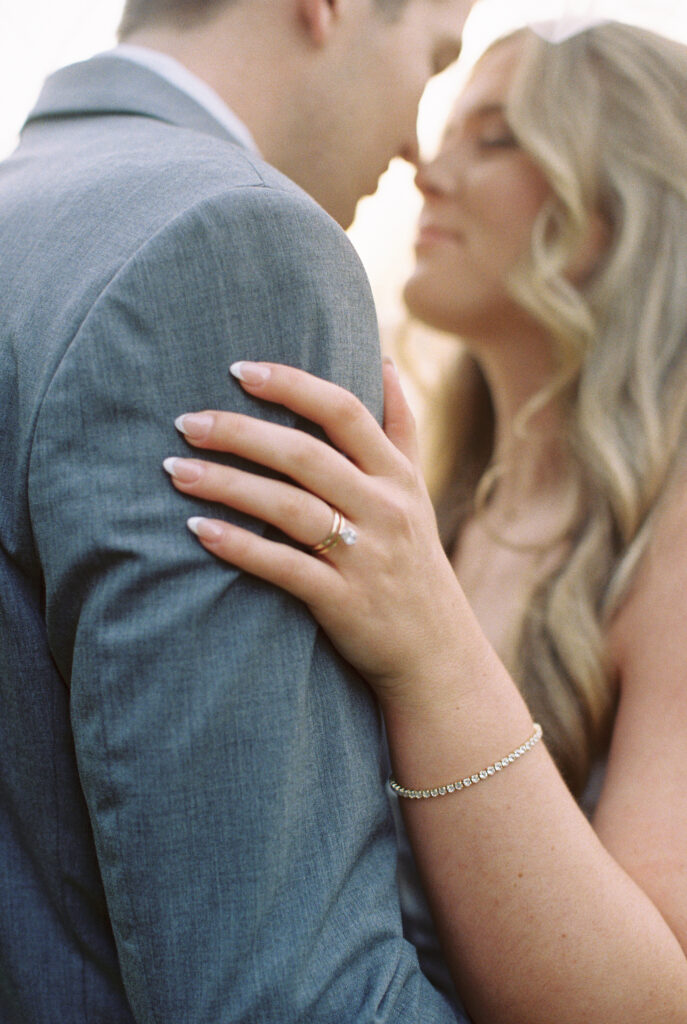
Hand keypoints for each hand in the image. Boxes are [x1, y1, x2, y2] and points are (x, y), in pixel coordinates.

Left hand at [164, 360, 470, 705]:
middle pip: (305, 455)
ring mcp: (366, 557)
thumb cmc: (414, 562)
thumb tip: (387, 363)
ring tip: (176, 471)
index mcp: (397, 475)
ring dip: (228, 485)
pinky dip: (240, 547)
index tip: (238, 370)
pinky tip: (199, 529)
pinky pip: (284, 568)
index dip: (291, 384)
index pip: (344, 412)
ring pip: (289, 508)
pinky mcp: (343, 601)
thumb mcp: (418, 492)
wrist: (437, 652)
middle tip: (185, 422)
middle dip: (240, 433)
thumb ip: (400, 428)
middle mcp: (384, 509)